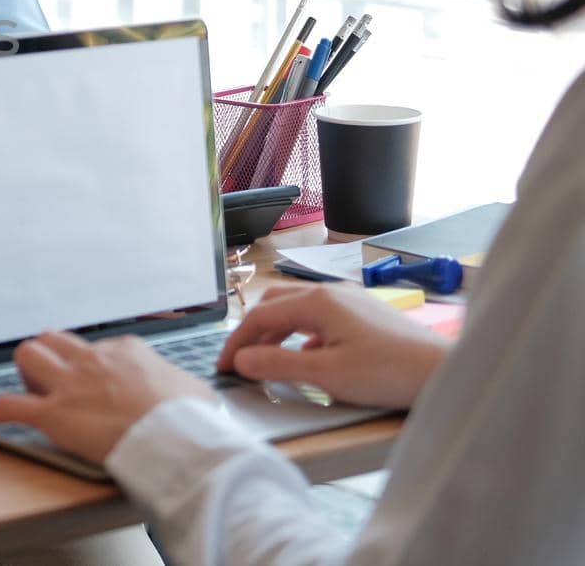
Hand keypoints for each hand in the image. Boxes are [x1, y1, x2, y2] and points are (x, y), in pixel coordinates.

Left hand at [0, 331, 211, 464]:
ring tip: (33, 391)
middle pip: (53, 340)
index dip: (91, 368)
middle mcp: (91, 359)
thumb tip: (182, 391)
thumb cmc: (192, 420)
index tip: (99, 387)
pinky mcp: (54, 414)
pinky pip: (9, 405)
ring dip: (26, 373)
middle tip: (57, 383)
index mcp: (124, 350)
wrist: (179, 440)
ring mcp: (70, 385)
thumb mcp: (192, 389)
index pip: (94, 348)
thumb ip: (175, 383)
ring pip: (28, 356)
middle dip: (49, 358)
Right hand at [217, 283, 451, 409]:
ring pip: (297, 309)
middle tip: (243, 363)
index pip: (260, 316)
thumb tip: (240, 360)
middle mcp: (330, 292)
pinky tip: (308, 357)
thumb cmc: (386, 372)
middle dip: (253, 332)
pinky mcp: (364, 313)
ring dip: (276, 333)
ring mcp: (349, 300)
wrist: (443, 371)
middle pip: (275, 304)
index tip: (223, 367)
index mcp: (316, 302)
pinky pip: (319, 318)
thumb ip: (277, 364)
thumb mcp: (326, 374)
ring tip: (268, 361)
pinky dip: (300, 335)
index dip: (236, 342)